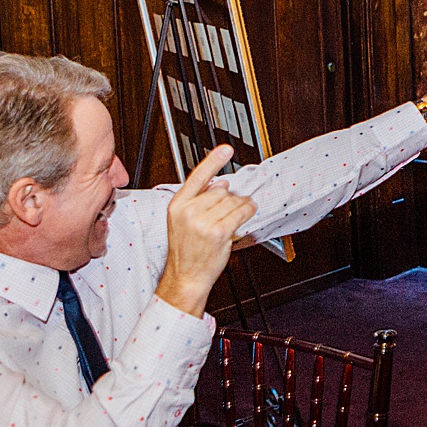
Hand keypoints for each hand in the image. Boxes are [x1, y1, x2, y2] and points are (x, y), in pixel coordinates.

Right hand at [155, 143, 257, 318]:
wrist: (186, 276)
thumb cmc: (186, 251)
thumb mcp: (181, 221)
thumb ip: (198, 200)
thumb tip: (219, 183)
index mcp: (177, 205)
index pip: (197, 177)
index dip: (213, 161)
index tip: (225, 149)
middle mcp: (189, 211)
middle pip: (220, 190)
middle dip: (229, 197)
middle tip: (230, 207)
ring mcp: (204, 222)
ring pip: (232, 201)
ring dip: (241, 204)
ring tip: (240, 211)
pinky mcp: (219, 232)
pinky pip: (240, 213)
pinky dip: (248, 210)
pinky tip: (249, 210)